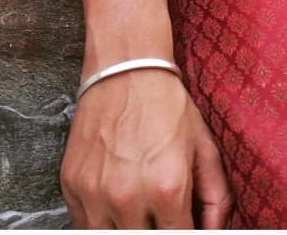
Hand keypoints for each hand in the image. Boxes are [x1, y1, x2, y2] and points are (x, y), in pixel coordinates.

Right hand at [60, 67, 234, 228]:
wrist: (126, 69)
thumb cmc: (167, 105)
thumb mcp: (204, 146)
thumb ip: (216, 196)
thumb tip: (214, 231)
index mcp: (167, 187)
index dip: (184, 234)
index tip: (182, 224)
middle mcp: (128, 196)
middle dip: (155, 229)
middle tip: (160, 215)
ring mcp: (95, 194)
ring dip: (126, 228)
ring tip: (138, 209)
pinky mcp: (71, 186)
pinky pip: (82, 225)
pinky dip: (100, 222)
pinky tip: (114, 203)